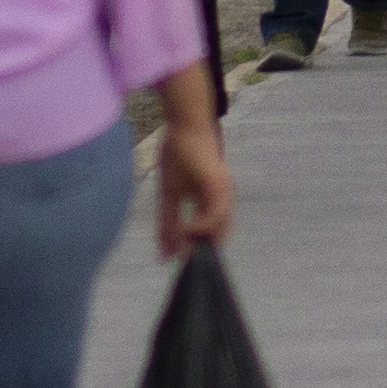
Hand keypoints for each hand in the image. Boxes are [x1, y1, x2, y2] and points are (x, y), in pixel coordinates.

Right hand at [155, 91, 234, 259]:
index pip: (207, 234)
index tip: (174, 262)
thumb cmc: (178, 153)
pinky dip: (201, 226)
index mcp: (211, 203)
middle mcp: (222, 200)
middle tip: (178, 263)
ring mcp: (223, 193)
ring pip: (218, 229)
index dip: (194, 249)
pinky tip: (185, 231)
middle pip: (216, 236)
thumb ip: (168, 220)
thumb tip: (163, 247)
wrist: (185, 124)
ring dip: (199, 243)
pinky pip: (214, 214)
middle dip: (198, 252)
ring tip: (180, 252)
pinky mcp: (219, 185)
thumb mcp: (169, 193)